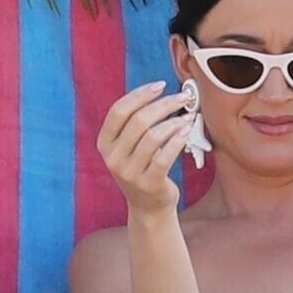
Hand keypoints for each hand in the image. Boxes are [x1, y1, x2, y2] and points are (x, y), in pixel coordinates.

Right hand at [97, 81, 194, 213]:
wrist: (148, 207)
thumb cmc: (143, 167)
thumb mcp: (130, 146)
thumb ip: (136, 123)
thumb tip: (161, 92)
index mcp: (104, 143)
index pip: (119, 111)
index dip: (140, 95)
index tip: (161, 85)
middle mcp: (113, 158)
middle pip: (139, 121)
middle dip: (164, 104)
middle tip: (183, 97)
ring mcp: (129, 173)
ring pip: (153, 137)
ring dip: (174, 122)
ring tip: (188, 116)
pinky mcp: (148, 184)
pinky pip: (164, 156)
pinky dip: (177, 140)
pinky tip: (187, 131)